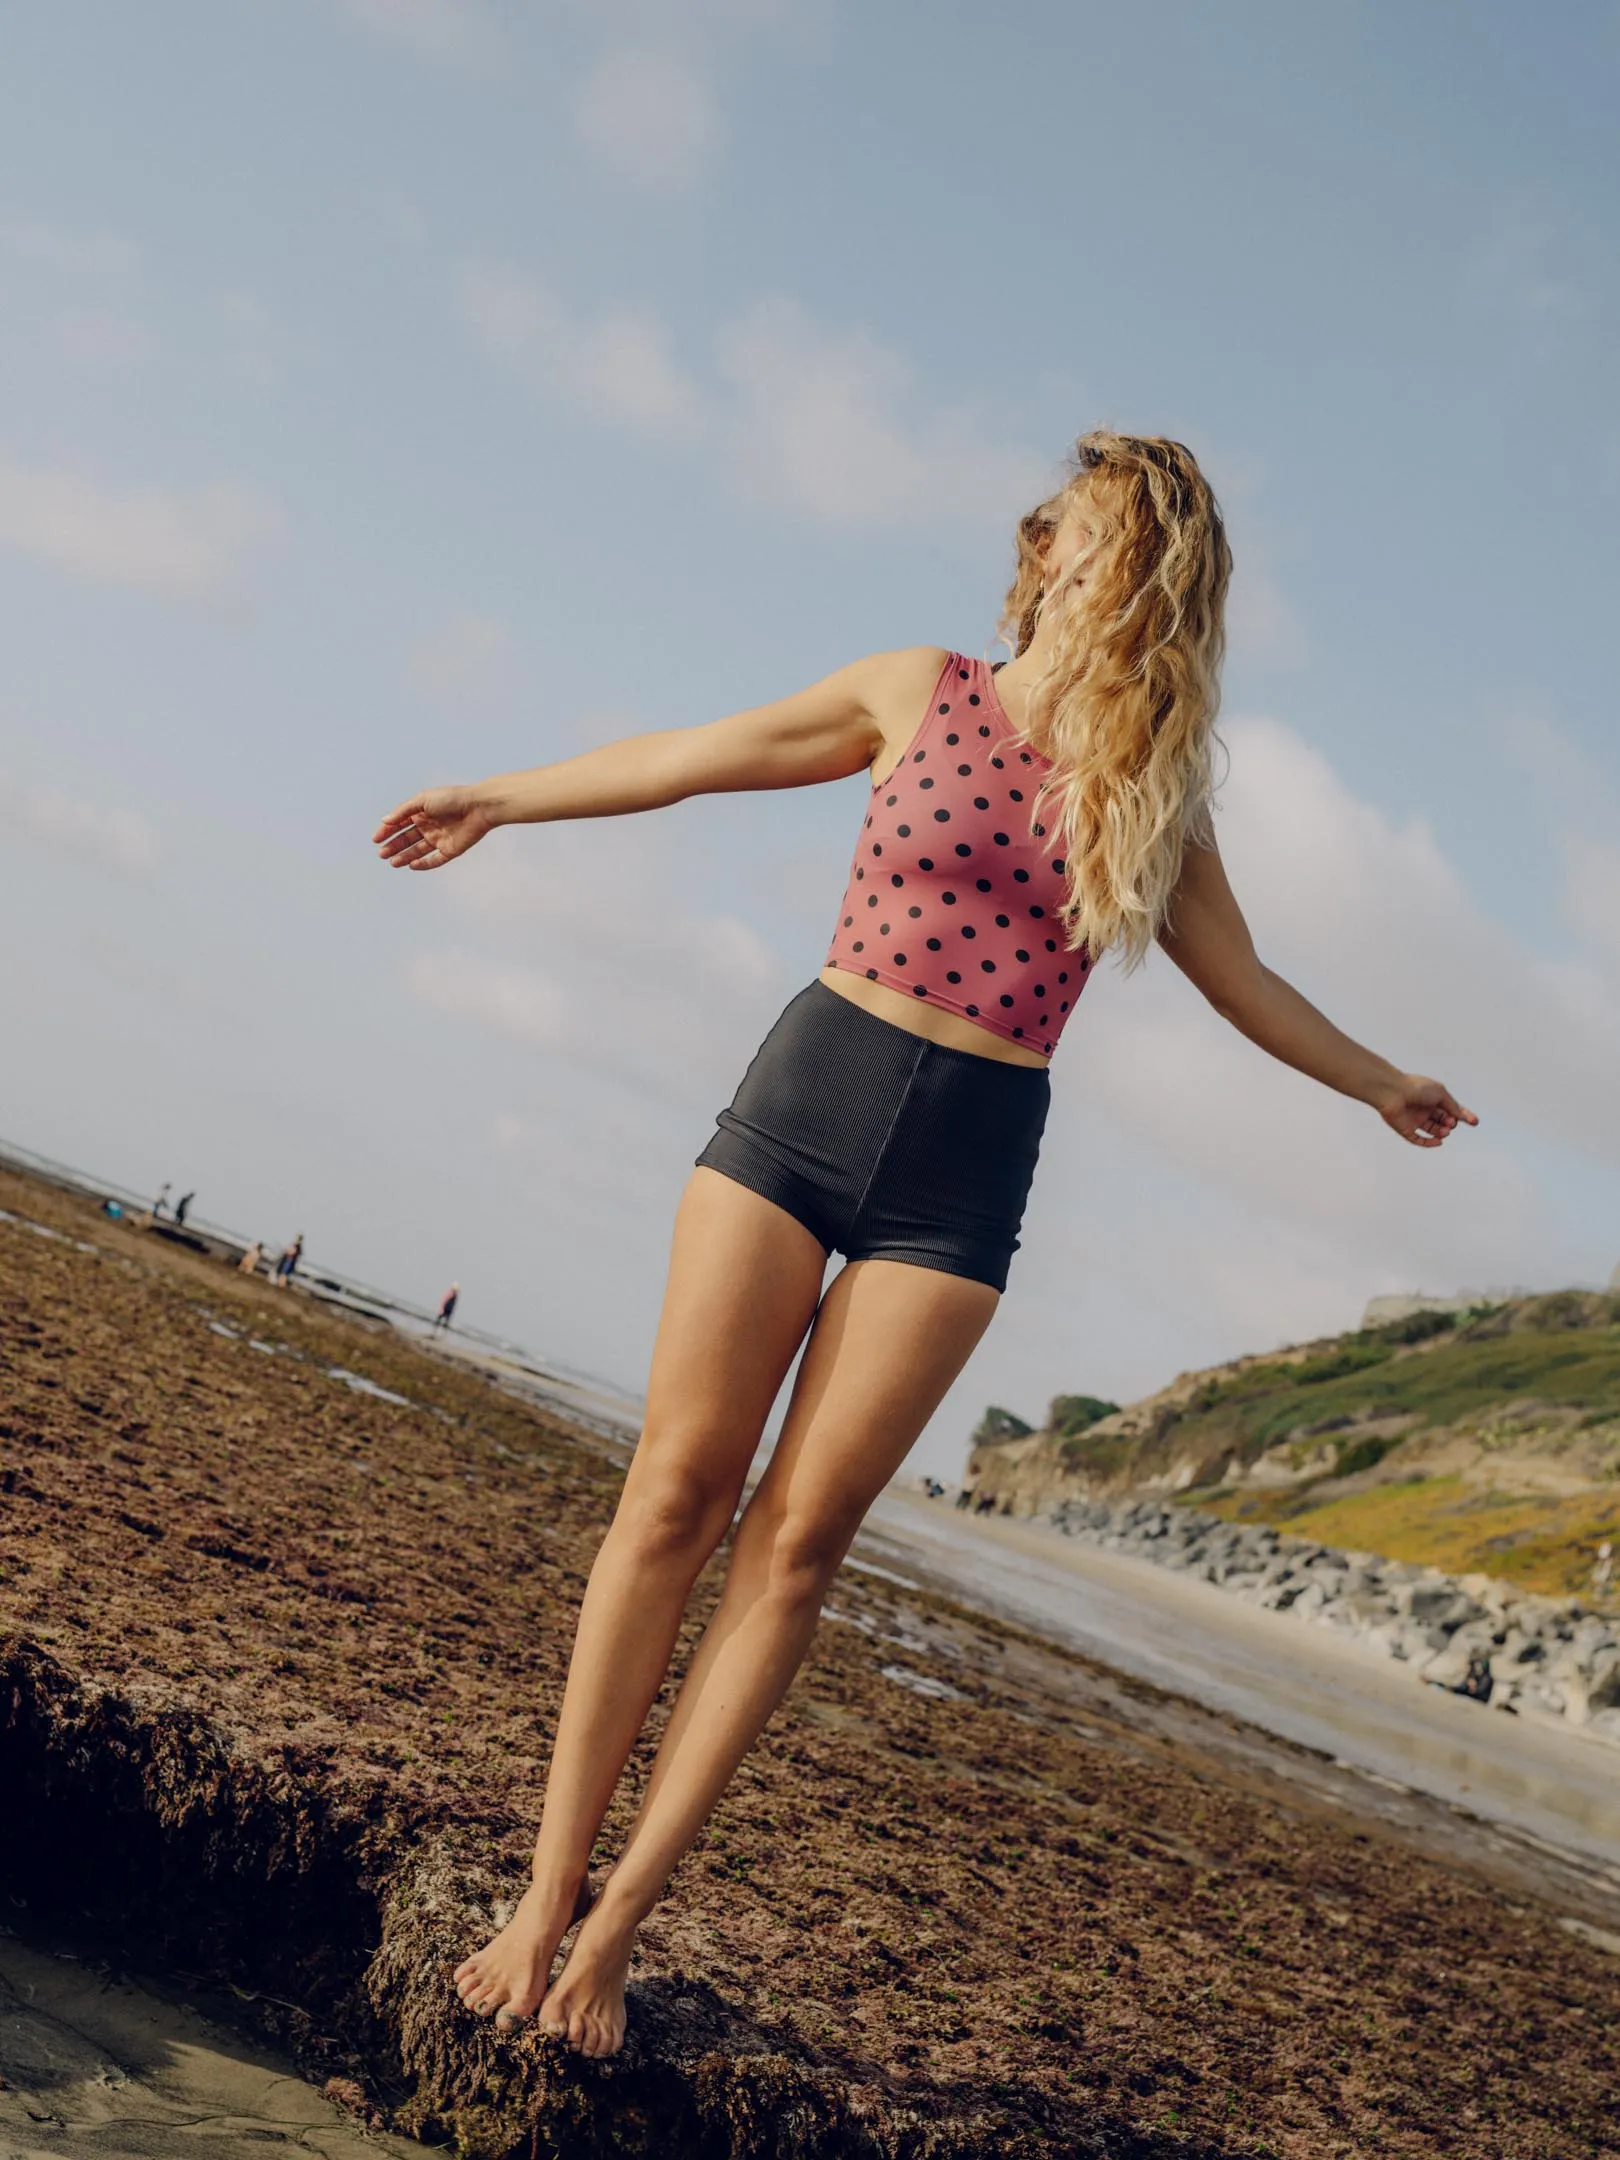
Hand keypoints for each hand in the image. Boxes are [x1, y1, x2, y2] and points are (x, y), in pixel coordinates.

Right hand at [372, 786, 495, 870]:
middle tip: (382, 854)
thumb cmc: (451, 799)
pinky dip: (423, 864)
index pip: (400, 823)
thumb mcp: (423, 800)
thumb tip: (385, 820)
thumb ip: (403, 811)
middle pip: (407, 839)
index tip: (376, 839)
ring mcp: (440, 839)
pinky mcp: (451, 850)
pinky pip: (435, 860)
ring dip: (404, 856)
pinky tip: (412, 865)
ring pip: (418, 851)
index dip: (387, 831)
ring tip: (393, 862)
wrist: (478, 807)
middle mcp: (429, 826)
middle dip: (393, 846)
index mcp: (421, 812)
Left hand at [1375, 1074, 1478, 1148]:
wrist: (1392, 1092)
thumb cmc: (1416, 1088)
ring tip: (1446, 1130)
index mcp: (1433, 1098)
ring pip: (1433, 1130)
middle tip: (1451, 1123)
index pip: (1451, 1109)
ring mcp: (1414, 1119)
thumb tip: (1463, 1116)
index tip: (1474, 1122)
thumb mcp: (1441, 1094)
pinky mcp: (1405, 1129)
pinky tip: (1439, 1141)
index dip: (1463, 1116)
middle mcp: (1424, 1109)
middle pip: (1443, 1120)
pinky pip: (1418, 1140)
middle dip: (1451, 1123)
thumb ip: (1453, 1106)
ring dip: (1442, 1132)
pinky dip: (1429, 1143)